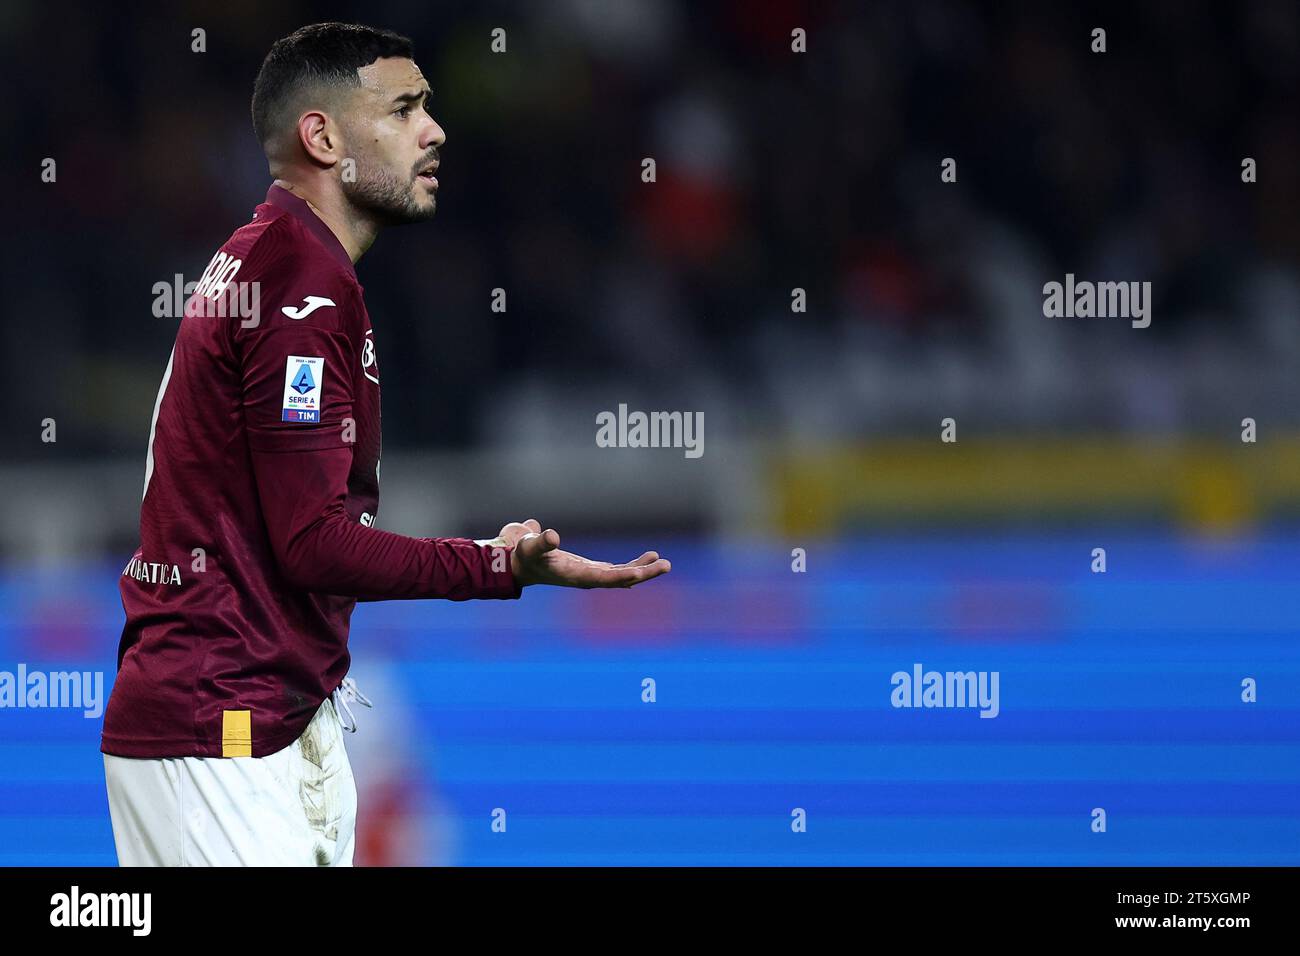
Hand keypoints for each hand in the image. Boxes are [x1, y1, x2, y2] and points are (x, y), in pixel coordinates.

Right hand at [489, 518, 670, 588]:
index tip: (642, 573)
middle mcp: (587, 578)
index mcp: (575, 575)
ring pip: (622, 575)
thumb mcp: (529, 546)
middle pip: (621, 578)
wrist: (517, 564)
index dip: (624, 576)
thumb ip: (540, 542)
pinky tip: (647, 561)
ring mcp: (590, 574)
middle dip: (643, 573)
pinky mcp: (590, 569)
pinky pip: (617, 570)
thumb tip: (551, 535)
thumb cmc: (523, 555)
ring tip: (663, 562)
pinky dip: (632, 566)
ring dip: (643, 570)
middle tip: (666, 566)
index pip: (605, 578)